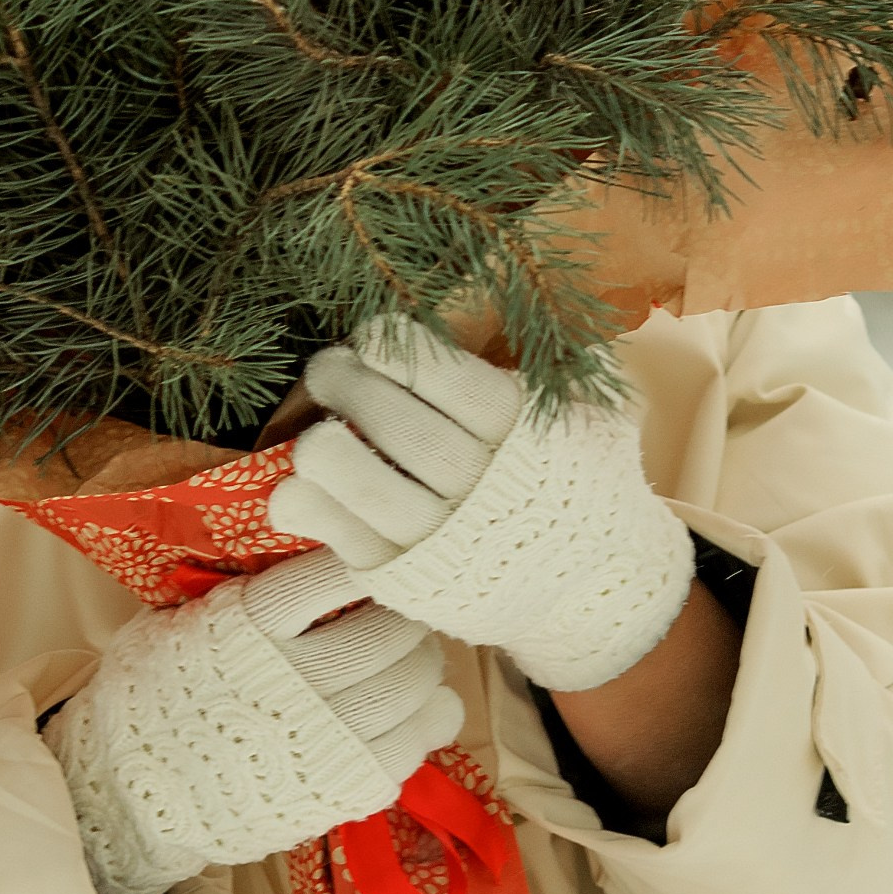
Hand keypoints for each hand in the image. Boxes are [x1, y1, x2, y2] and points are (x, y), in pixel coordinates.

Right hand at [45, 549, 463, 893]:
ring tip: (406, 658)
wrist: (128, 800)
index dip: (360, 561)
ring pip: (415, 683)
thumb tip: (287, 555)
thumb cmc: (147, 701)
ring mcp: (326, 738)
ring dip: (421, 663)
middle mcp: (295, 679)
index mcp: (249, 627)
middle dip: (402, 616)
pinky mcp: (346, 787)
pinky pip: (421, 740)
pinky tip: (412, 708)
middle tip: (397, 615)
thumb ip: (229, 593)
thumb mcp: (170, 626)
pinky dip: (429, 716)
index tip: (364, 561)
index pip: (333, 574)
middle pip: (389, 629)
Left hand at [264, 328, 694, 694]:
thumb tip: (537, 301)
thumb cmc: (578, 484)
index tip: (374, 336)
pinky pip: (347, 540)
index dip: (402, 352)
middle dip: (351, 387)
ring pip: (367, 489)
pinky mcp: (407, 582)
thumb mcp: (598, 419)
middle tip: (329, 367)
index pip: (454, 383)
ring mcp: (442, 540)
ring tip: (315, 427)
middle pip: (403, 430)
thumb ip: (570, 365)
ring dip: (324, 448)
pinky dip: (311, 508)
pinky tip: (295, 485)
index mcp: (527, 436)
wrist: (590, 591)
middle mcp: (483, 489)